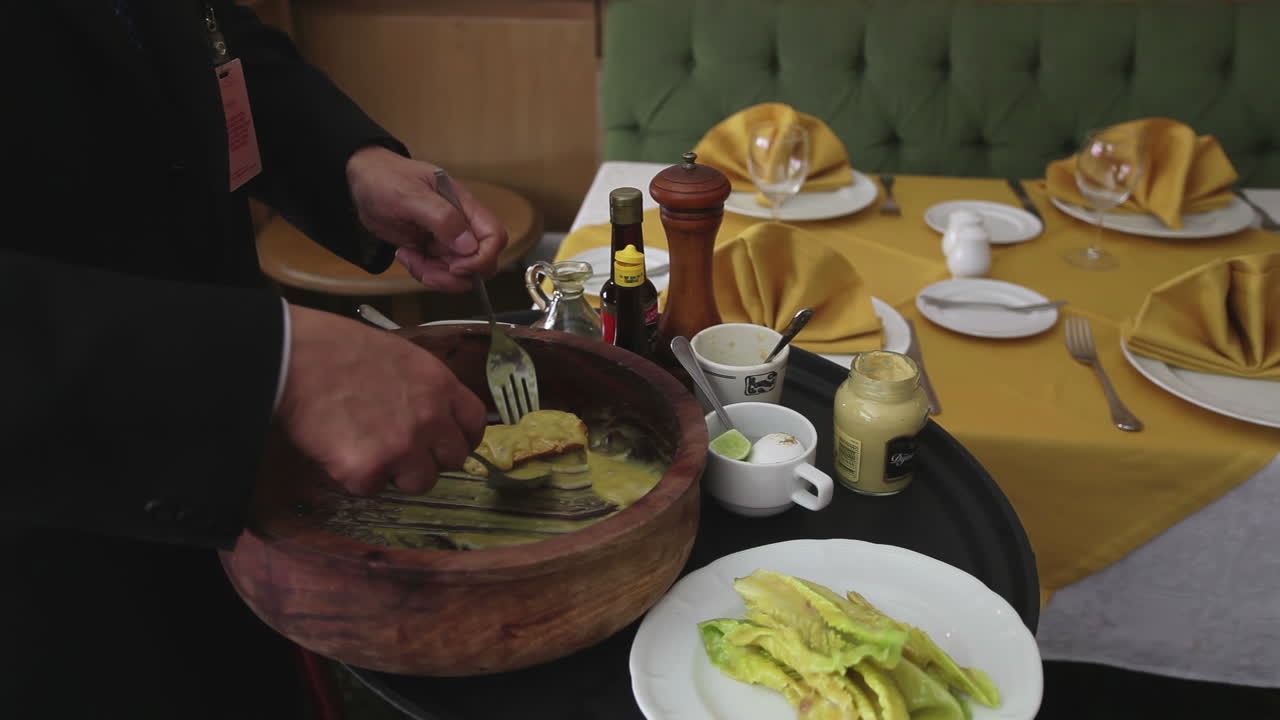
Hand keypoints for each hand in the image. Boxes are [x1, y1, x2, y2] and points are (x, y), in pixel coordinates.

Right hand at [275, 304, 487, 495]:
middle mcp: (430, 418)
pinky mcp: (368, 469)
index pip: (475, 424)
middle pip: (452, 460)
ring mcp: (402, 447)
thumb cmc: (338, 349)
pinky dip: (353, 476)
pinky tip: (337, 448)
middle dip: (429, 458)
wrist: (293, 358)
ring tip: (365, 448)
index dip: (460, 437)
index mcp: (440, 385)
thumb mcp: (399, 356)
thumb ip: (424, 388)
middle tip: (398, 448)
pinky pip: (371, 488)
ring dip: (395, 472)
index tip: (445, 443)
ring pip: (418, 482)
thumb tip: (430, 412)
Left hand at [346, 146, 507, 292]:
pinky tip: (405, 255)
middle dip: (455, 275)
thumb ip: (442, 217)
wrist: (364, 181)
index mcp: (463, 206)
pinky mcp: (432, 250)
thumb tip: (469, 245)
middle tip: (428, 270)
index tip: (456, 266)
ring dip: (435, 275)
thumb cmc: (386, 178)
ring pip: (458, 274)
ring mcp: (447, 240)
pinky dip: (422, 272)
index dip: (483, 258)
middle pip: (481, 262)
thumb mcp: (410, 195)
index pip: (494, 236)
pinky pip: (438, 273)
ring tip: (409, 258)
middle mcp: (461, 225)